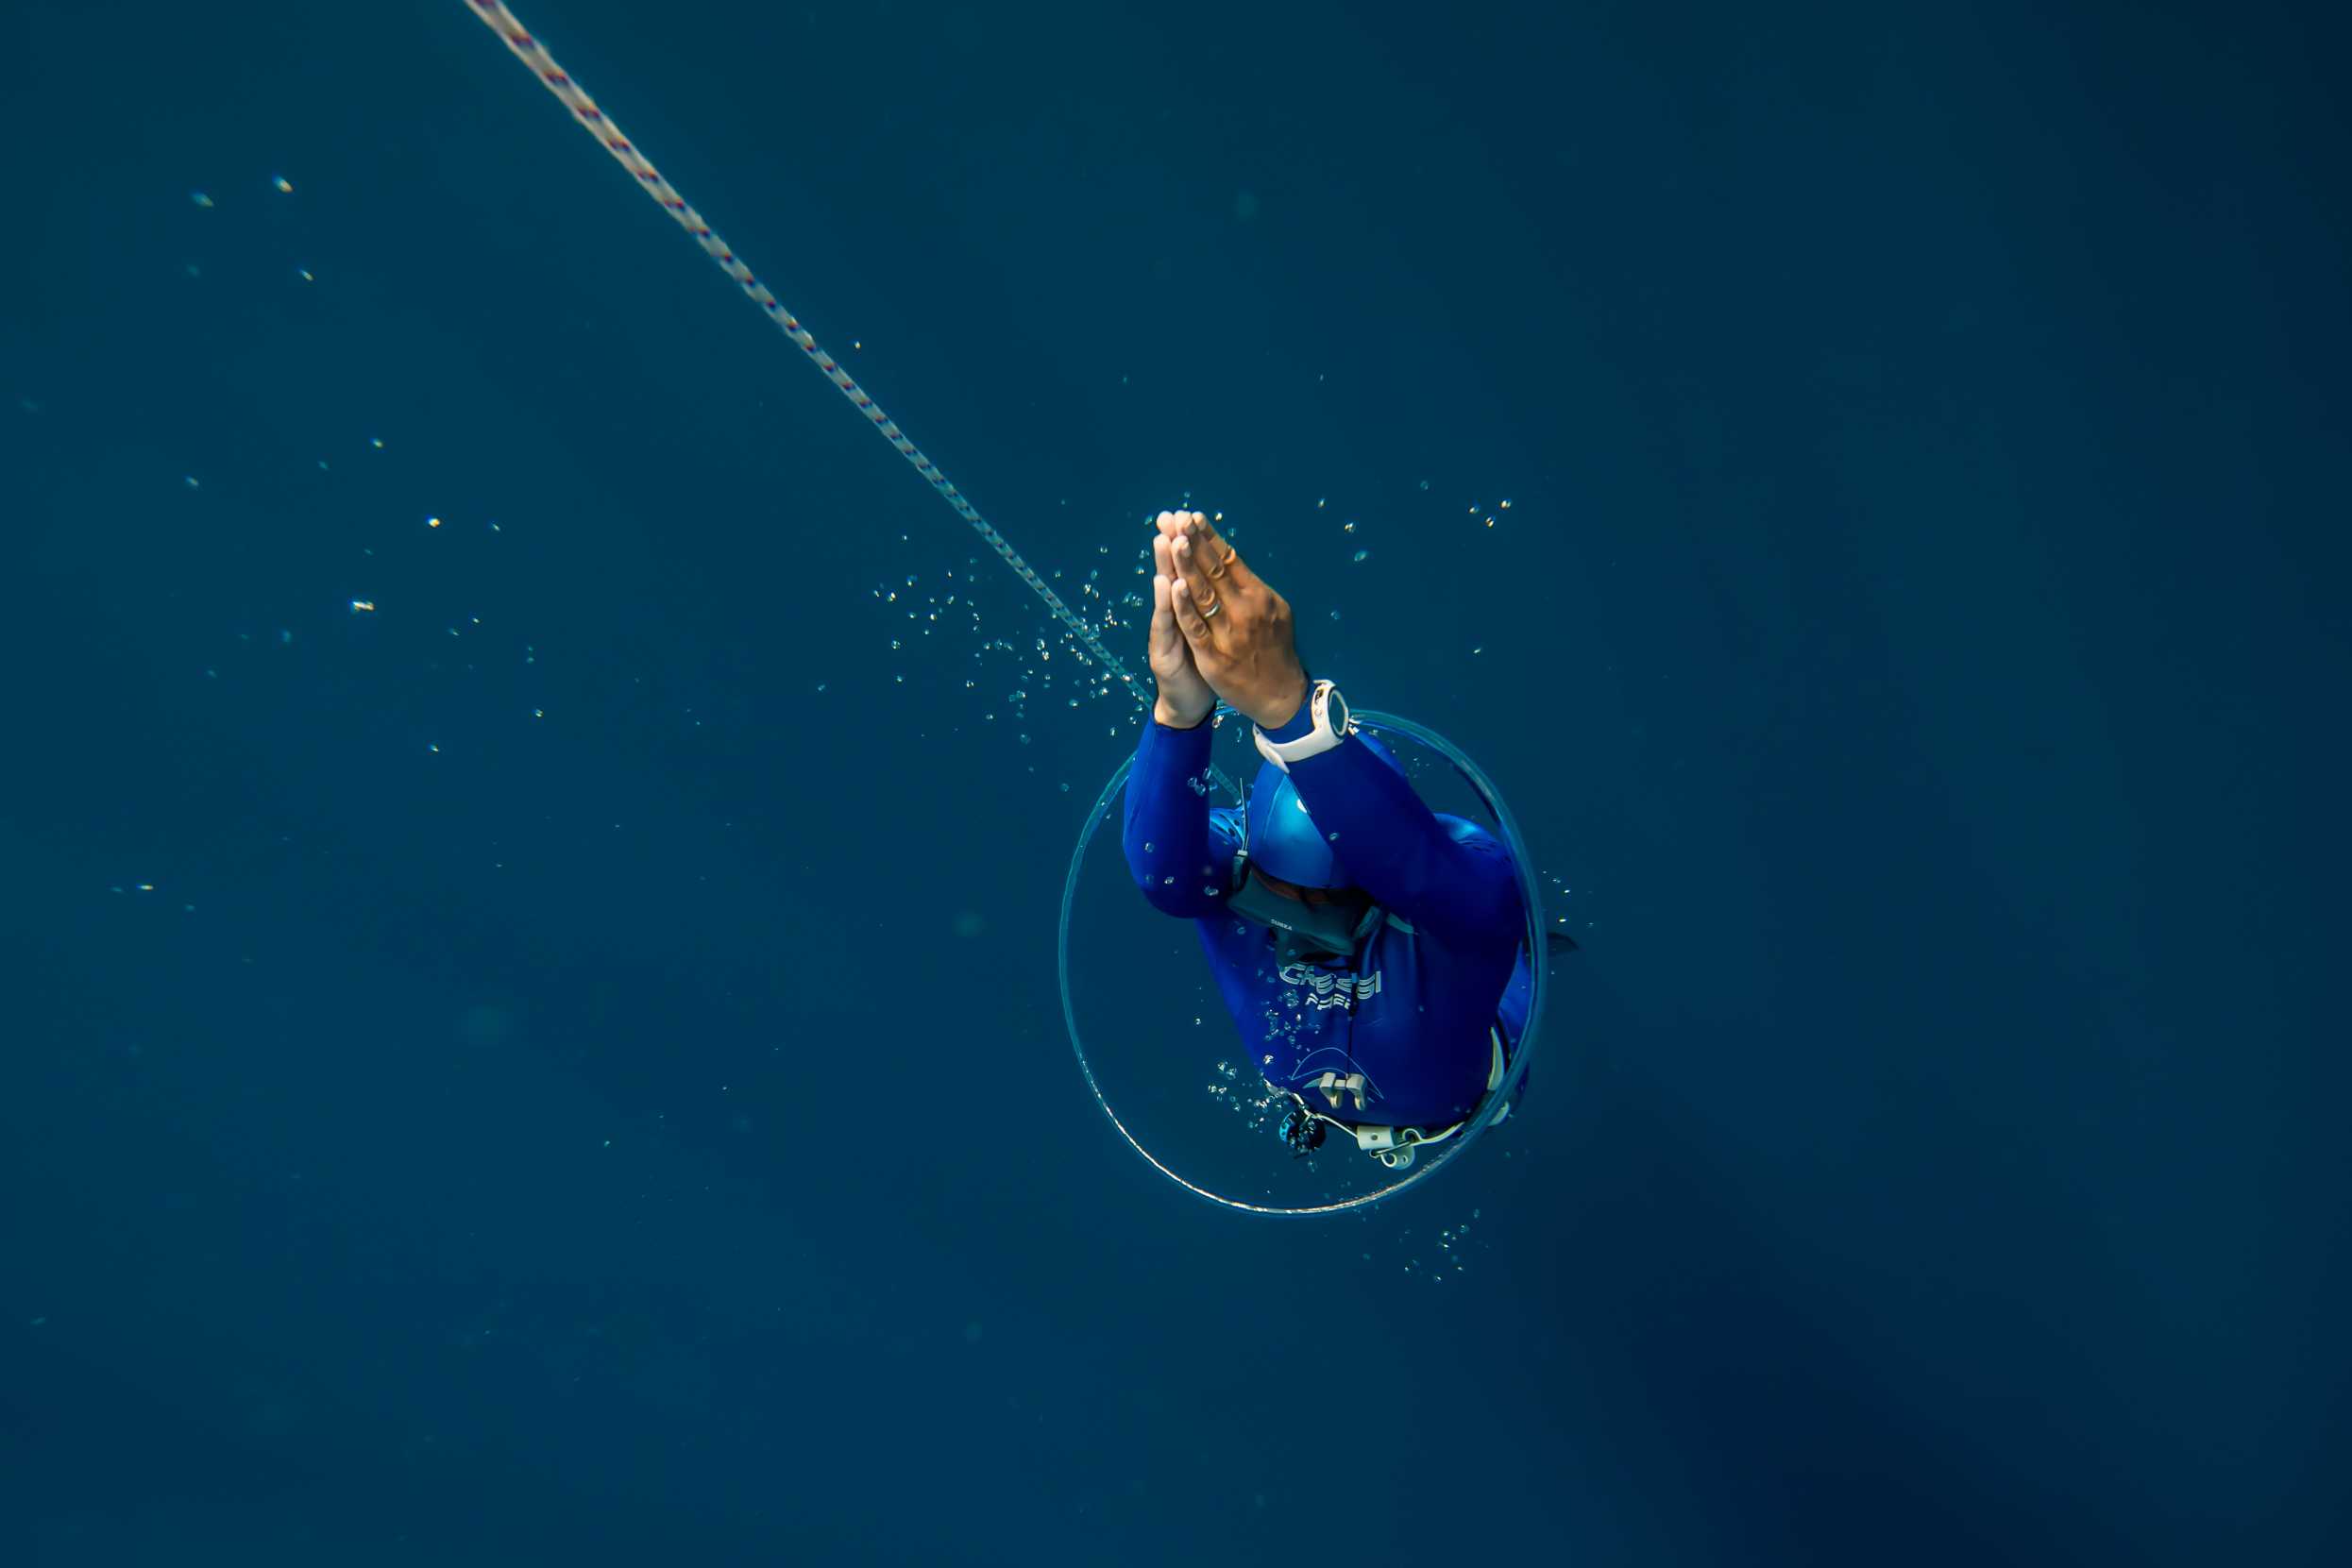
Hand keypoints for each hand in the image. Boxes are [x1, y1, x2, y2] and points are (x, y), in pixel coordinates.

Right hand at [1148, 526, 1215, 727]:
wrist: (1187, 703)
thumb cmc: (1204, 664)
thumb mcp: (1211, 630)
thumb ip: (1210, 601)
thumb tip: (1223, 568)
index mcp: (1187, 606)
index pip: (1187, 567)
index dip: (1187, 541)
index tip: (1187, 513)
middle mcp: (1172, 613)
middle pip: (1174, 572)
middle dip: (1174, 544)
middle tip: (1170, 517)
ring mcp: (1165, 631)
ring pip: (1167, 593)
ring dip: (1167, 565)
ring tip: (1165, 539)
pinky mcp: (1162, 652)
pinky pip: (1167, 624)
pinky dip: (1168, 604)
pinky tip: (1166, 583)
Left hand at [1157, 510, 1308, 728]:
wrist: (1280, 695)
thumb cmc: (1274, 649)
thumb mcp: (1273, 611)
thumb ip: (1251, 587)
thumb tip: (1231, 559)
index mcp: (1258, 594)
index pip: (1229, 559)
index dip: (1208, 537)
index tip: (1192, 516)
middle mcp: (1245, 608)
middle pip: (1213, 570)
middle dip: (1193, 543)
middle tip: (1176, 518)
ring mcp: (1229, 632)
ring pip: (1203, 594)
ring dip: (1187, 566)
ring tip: (1173, 540)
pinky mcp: (1215, 657)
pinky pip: (1196, 628)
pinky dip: (1184, 607)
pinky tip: (1173, 586)